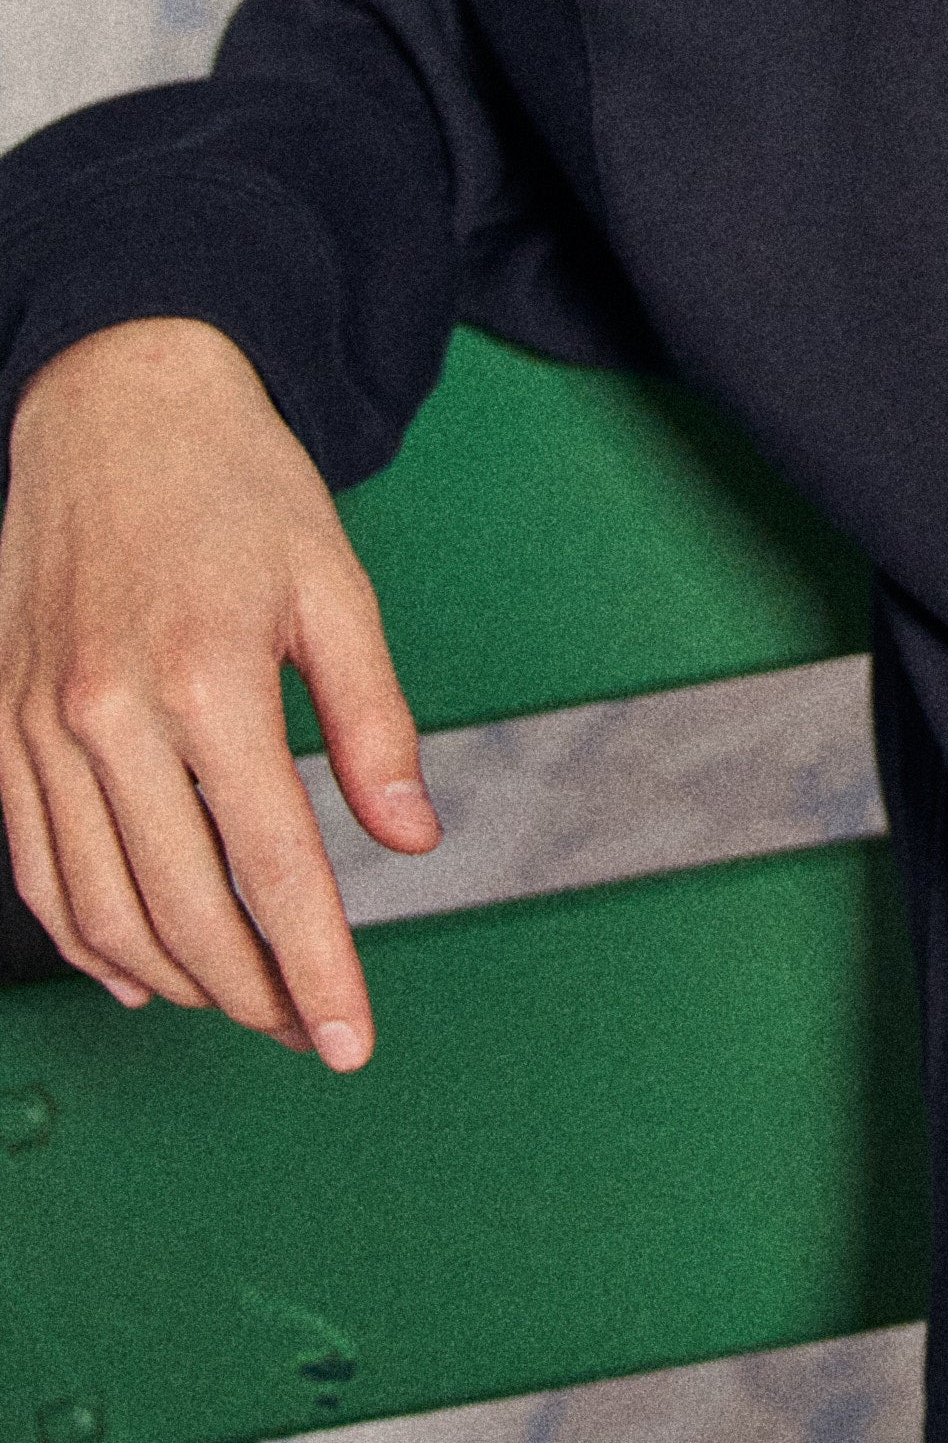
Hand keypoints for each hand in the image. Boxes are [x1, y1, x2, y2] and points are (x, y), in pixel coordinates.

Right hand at [0, 320, 435, 1072]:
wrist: (113, 404)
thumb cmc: (235, 487)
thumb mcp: (334, 587)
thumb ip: (374, 722)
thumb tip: (411, 838)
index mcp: (207, 680)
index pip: (274, 867)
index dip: (316, 968)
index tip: (352, 1037)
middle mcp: (107, 716)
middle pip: (183, 909)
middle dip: (254, 995)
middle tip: (310, 1030)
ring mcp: (39, 728)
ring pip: (100, 910)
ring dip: (174, 982)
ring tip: (242, 1005)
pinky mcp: (1, 728)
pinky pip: (36, 869)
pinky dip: (86, 938)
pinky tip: (138, 970)